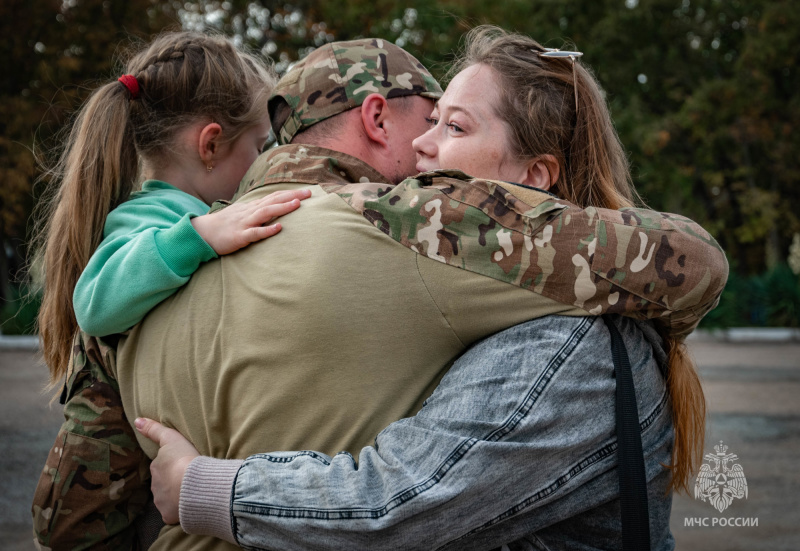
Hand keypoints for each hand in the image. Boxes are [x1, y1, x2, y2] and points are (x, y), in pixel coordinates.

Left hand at [135, 417, 198, 524]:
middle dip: (172, 481)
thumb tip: (137, 420)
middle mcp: (155, 485)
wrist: (194, 484)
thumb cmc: (184, 458)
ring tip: (191, 491)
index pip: (162, 466)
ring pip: (167, 498)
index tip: (183, 464)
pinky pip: (173, 512)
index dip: (172, 465)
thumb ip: (154, 429)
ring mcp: (160, 501)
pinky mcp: (168, 514)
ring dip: (175, 495)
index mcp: (156, 467)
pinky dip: (179, 509)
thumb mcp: (171, 438)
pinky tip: (189, 504)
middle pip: (163, 482)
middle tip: (188, 478)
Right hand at [192, 188, 310, 254]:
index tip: (306, 190)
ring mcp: (244, 223)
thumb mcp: (242, 214)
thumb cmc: (224, 224)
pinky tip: (279, 228)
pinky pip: (254, 233)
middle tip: (309, 192)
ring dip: (282, 208)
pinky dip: (267, 230)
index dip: (290, 193)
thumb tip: (273, 208)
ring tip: (297, 204)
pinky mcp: (239, 237)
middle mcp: (249, 212)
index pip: (273, 197)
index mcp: (251, 207)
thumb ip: (257, 211)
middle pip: (273, 201)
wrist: (202, 233)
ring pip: (265, 213)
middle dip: (292, 196)